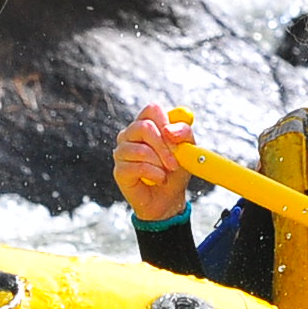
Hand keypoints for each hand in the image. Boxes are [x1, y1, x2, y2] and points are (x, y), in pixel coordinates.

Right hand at [112, 102, 195, 221]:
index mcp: (147, 124)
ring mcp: (122, 152)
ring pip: (141, 149)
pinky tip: (159, 180)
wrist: (168, 199)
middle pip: (144, 127)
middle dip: (164, 146)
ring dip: (160, 163)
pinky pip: (138, 167)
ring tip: (166, 172)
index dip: (164, 121)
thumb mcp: (187, 150)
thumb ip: (184, 134)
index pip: (151, 109)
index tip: (175, 137)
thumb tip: (169, 130)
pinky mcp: (119, 170)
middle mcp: (130, 134)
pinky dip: (154, 175)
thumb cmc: (175, 171)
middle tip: (175, 162)